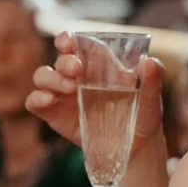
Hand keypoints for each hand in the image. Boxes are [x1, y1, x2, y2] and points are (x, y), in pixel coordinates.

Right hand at [26, 33, 166, 149]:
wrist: (136, 147)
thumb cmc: (143, 115)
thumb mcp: (151, 97)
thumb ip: (153, 79)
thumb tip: (150, 62)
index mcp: (96, 64)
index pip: (74, 43)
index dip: (66, 39)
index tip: (69, 42)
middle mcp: (76, 76)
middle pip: (59, 59)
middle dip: (65, 61)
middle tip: (77, 70)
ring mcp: (63, 95)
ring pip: (43, 77)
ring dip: (51, 78)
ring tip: (69, 88)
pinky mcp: (54, 115)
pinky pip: (35, 102)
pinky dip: (36, 99)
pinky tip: (48, 101)